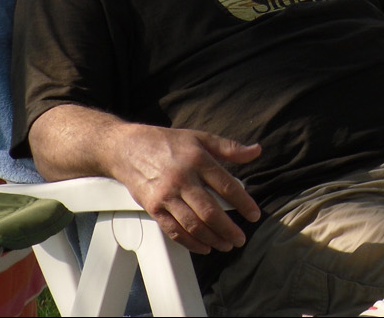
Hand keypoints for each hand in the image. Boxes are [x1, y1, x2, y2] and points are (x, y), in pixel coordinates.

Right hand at [116, 126, 262, 253]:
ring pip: (193, 224)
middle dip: (228, 228)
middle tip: (240, 238)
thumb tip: (255, 151)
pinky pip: (174, 230)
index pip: (226, 185)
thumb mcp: (200, 137)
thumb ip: (229, 147)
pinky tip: (203, 246)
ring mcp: (166, 195)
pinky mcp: (153, 207)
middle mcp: (182, 178)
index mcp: (197, 159)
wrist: (128, 148)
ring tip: (225, 244)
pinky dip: (190, 242)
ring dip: (212, 238)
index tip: (254, 214)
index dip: (243, 202)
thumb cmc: (166, 142)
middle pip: (210, 210)